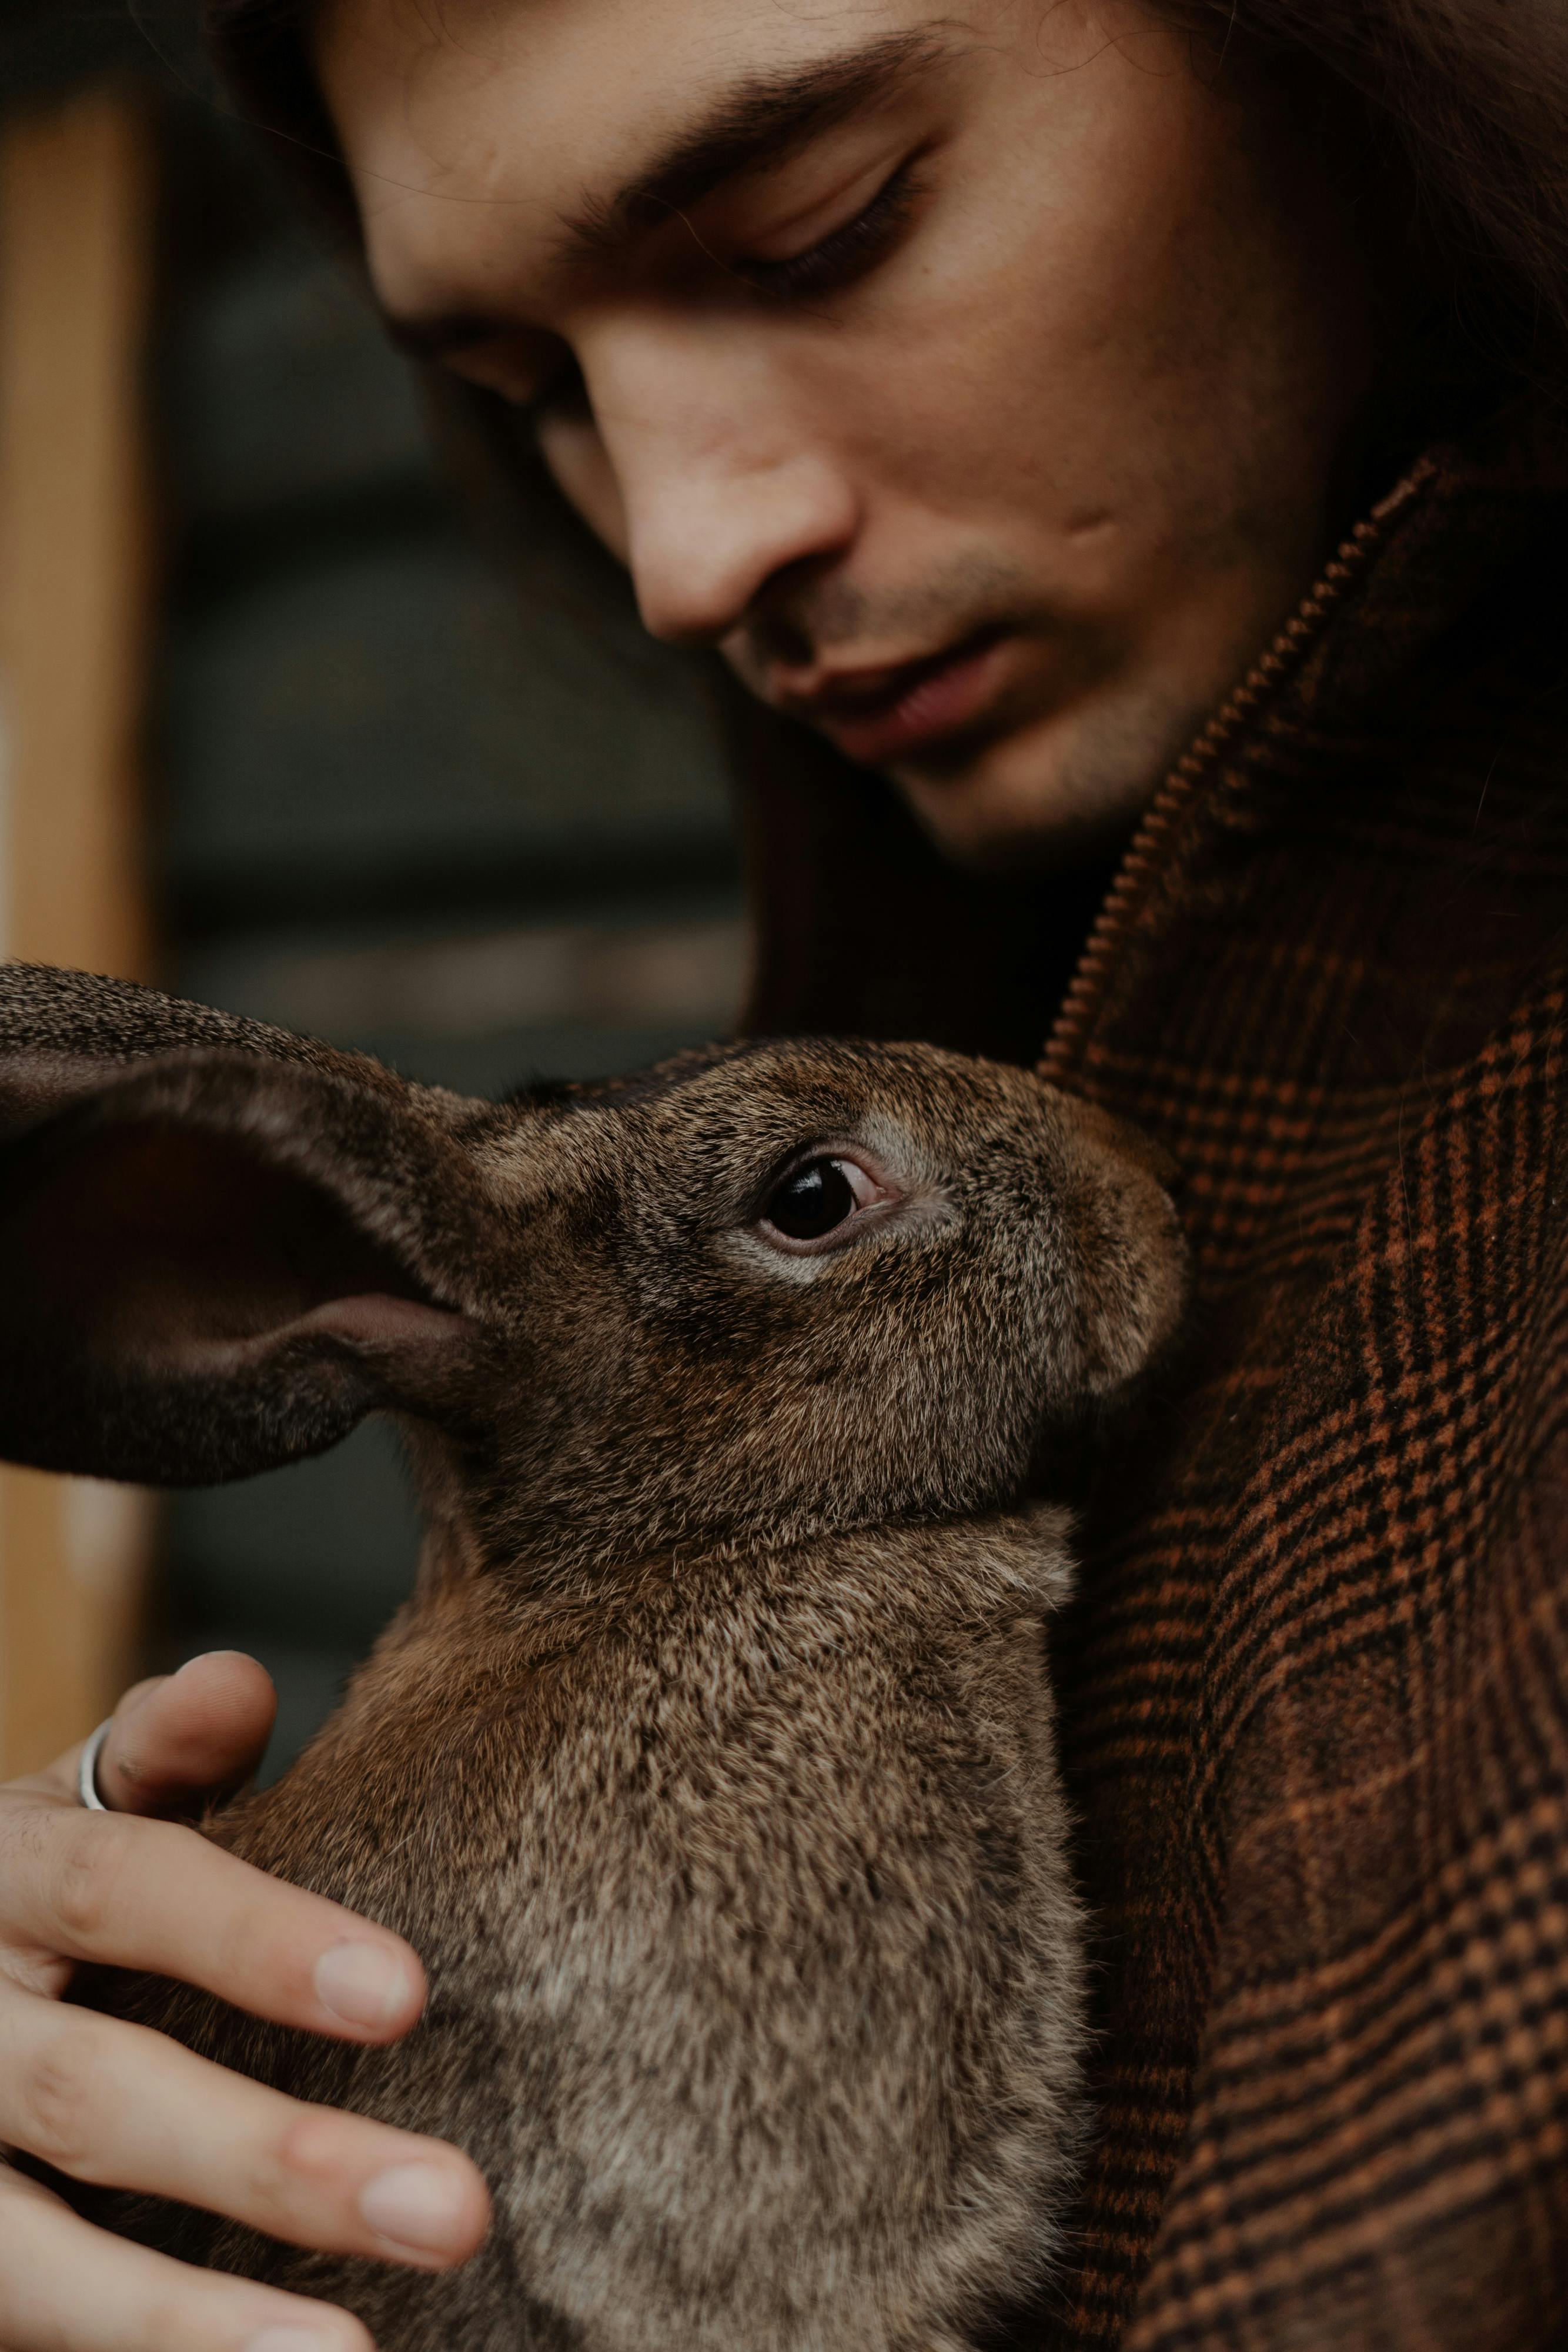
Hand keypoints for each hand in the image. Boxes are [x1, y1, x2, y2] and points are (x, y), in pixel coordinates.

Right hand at [0, 1652, 489, 2351]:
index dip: (257, 1938)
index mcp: (7, 1879)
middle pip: (94, 2096)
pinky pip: (19, 2324)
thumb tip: (236, 1681)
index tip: (408, 1996)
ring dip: (185, 2324)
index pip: (125, 1891)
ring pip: (29, 2259)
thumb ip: (159, 1753)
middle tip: (455, 2209)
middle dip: (270, 2159)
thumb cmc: (32, 1890)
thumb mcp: (73, 1805)